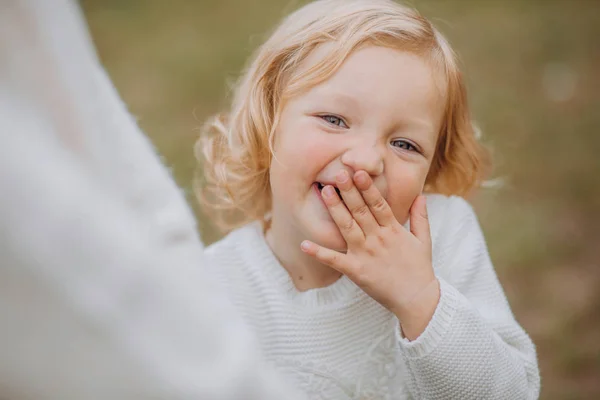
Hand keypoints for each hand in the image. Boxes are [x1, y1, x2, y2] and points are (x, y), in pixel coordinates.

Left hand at [300, 170, 439, 338]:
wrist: (417, 299)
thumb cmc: (419, 269)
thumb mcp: (424, 240)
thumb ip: (420, 217)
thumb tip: (421, 196)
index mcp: (393, 230)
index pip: (378, 204)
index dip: (368, 188)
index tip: (358, 172)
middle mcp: (378, 239)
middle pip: (360, 211)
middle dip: (349, 191)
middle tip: (337, 174)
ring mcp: (366, 254)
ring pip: (347, 227)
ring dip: (336, 209)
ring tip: (325, 192)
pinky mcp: (356, 271)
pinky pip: (335, 260)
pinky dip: (319, 253)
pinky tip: (305, 244)